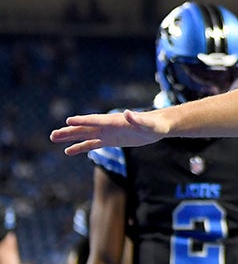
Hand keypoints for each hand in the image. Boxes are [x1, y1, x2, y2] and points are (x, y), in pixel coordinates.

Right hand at [50, 110, 168, 155]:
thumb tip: (128, 113)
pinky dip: (80, 147)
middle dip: (69, 131)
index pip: (96, 120)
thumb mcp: (148, 124)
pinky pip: (92, 145)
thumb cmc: (154, 125)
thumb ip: (138, 119)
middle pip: (85, 128)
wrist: (158, 127)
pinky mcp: (110, 141)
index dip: (83, 120)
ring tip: (53, 138)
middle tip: (52, 135)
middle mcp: (107, 126)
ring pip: (85, 136)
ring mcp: (107, 133)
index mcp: (114, 121)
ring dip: (70, 138)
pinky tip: (68, 151)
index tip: (68, 121)